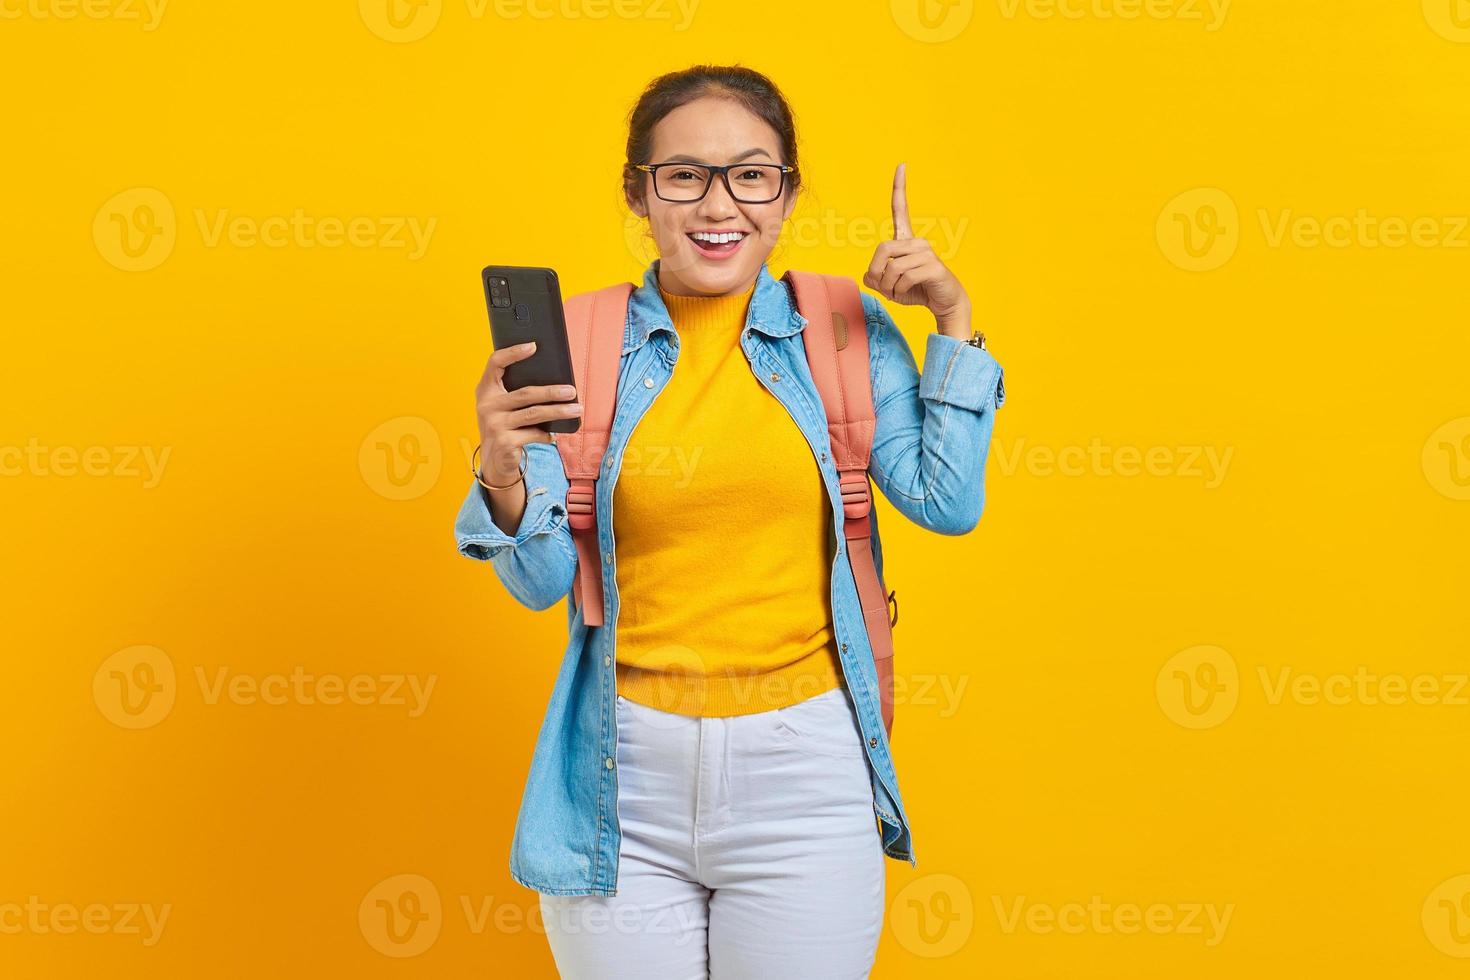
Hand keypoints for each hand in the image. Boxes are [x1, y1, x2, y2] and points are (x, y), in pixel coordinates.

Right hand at [474, 341, 581, 485]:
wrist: (493, 458)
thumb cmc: (504, 423)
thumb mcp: (504, 405)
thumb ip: (516, 391)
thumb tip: (555, 380)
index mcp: (485, 389)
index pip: (495, 363)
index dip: (513, 352)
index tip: (533, 346)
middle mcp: (486, 405)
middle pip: (525, 393)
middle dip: (552, 392)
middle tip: (572, 391)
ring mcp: (494, 424)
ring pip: (534, 414)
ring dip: (559, 411)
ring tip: (576, 409)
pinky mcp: (505, 442)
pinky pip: (534, 434)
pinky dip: (547, 434)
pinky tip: (554, 434)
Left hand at [862, 163, 971, 333]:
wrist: (944, 303)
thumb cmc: (916, 291)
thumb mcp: (889, 286)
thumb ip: (876, 278)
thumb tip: (870, 274)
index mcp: (907, 241)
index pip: (901, 210)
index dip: (899, 188)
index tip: (901, 165)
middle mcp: (918, 242)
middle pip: (882, 249)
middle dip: (876, 273)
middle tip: (884, 287)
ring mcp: (927, 253)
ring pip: (892, 268)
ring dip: (889, 287)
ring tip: (898, 292)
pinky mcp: (933, 267)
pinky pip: (904, 278)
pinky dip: (899, 291)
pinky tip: (908, 293)